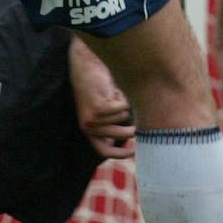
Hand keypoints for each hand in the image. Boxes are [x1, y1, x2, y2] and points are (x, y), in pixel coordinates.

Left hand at [69, 42, 134, 159]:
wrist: (86, 68)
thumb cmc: (97, 89)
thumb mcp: (102, 111)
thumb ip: (110, 125)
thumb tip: (128, 137)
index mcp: (88, 130)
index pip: (103, 150)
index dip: (119, 154)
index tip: (133, 153)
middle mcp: (88, 127)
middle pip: (118, 134)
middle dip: (129, 131)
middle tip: (136, 128)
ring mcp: (92, 118)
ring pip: (122, 116)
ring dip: (121, 104)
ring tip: (112, 94)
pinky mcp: (98, 108)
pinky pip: (122, 107)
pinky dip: (121, 97)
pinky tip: (111, 90)